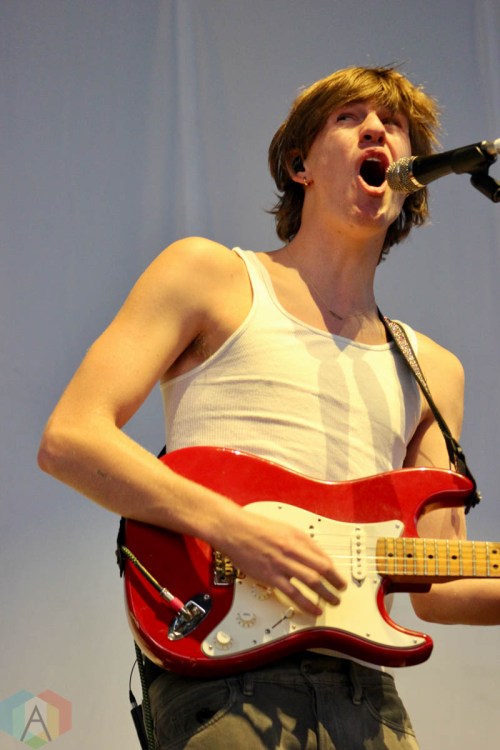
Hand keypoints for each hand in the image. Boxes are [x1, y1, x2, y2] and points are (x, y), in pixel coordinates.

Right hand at [219, 511, 346, 616]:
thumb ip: (299, 541)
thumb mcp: (284, 528)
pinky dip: (306, 603)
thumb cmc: (255, 527)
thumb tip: (314, 554)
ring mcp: (282, 564)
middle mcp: (292, 550)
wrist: (234, 530)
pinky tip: (313, 609)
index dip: (333, 568)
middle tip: (341, 590)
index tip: (338, 576)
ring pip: (311, 581)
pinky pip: (292, 593)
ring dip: (325, 594)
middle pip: (321, 568)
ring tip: (333, 602)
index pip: (322, 555)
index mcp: (297, 537)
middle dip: (335, 582)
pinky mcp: (270, 577)